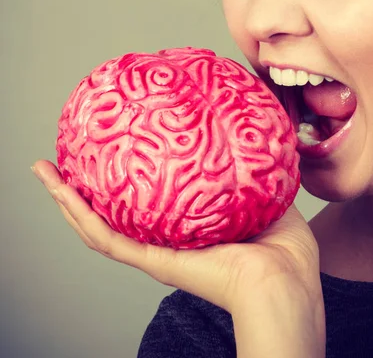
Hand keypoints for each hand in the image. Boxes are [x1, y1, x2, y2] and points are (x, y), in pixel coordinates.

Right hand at [32, 159, 321, 313]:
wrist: (285, 284)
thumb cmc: (284, 251)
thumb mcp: (265, 194)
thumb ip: (252, 168)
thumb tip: (250, 131)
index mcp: (187, 229)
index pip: (145, 206)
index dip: (123, 184)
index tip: (108, 155)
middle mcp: (163, 241)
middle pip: (111, 215)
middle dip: (83, 190)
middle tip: (60, 163)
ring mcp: (154, 251)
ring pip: (97, 226)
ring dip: (66, 199)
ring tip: (44, 171)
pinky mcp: (153, 260)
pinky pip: (107, 237)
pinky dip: (78, 213)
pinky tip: (60, 190)